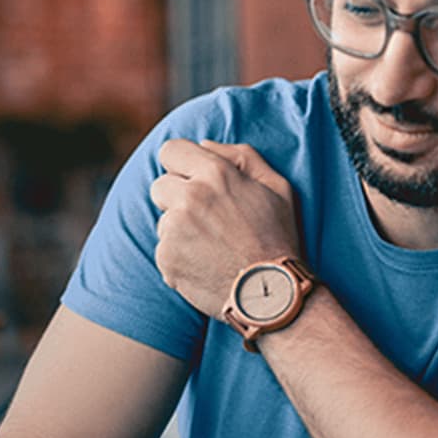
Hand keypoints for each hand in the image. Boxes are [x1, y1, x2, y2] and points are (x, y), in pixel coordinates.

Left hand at [147, 139, 304, 316]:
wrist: (271, 293)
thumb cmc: (278, 238)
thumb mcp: (277, 188)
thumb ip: (241, 157)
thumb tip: (203, 143)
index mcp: (215, 174)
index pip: (171, 151)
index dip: (179, 165)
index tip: (189, 179)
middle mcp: (190, 197)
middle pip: (159, 186)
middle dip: (176, 198)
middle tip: (205, 219)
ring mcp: (174, 228)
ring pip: (162, 221)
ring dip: (179, 230)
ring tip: (212, 246)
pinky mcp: (166, 257)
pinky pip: (164, 249)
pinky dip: (179, 257)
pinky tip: (205, 264)